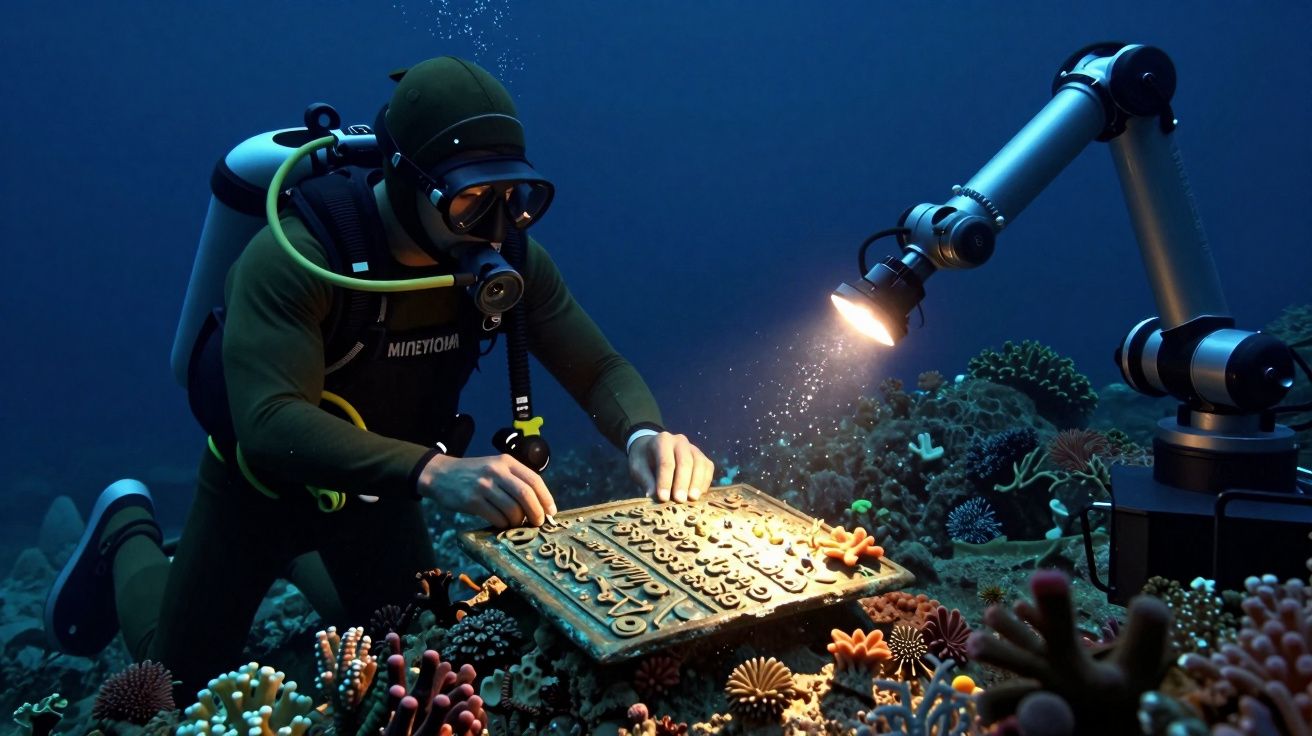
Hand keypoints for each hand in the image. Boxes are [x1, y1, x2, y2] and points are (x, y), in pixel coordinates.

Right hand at [417, 453, 555, 527]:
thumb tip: (539, 504)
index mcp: (506, 462)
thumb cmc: (474, 473)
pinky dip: (503, 524)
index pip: (534, 480)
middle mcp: (496, 471)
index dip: (546, 498)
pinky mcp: (472, 501)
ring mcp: (484, 486)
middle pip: (526, 494)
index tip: (551, 512)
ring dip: (519, 521)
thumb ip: (515, 480)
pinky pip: (497, 518)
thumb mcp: (495, 467)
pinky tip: (501, 523)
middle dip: (536, 512)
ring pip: (512, 509)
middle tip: (538, 522)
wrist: (441, 474)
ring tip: (516, 523)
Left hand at [628, 432, 714, 502]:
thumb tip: (653, 495)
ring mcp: (693, 448)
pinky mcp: (702, 457)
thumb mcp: (637, 467)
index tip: (663, 498)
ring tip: (692, 498)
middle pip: (685, 462)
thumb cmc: (644, 460)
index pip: (666, 462)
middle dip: (683, 482)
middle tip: (679, 500)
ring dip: (697, 483)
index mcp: (662, 440)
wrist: (652, 448)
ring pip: (700, 464)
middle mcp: (680, 441)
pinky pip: (708, 468)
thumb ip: (645, 479)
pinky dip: (705, 482)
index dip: (665, 481)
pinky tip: (699, 494)